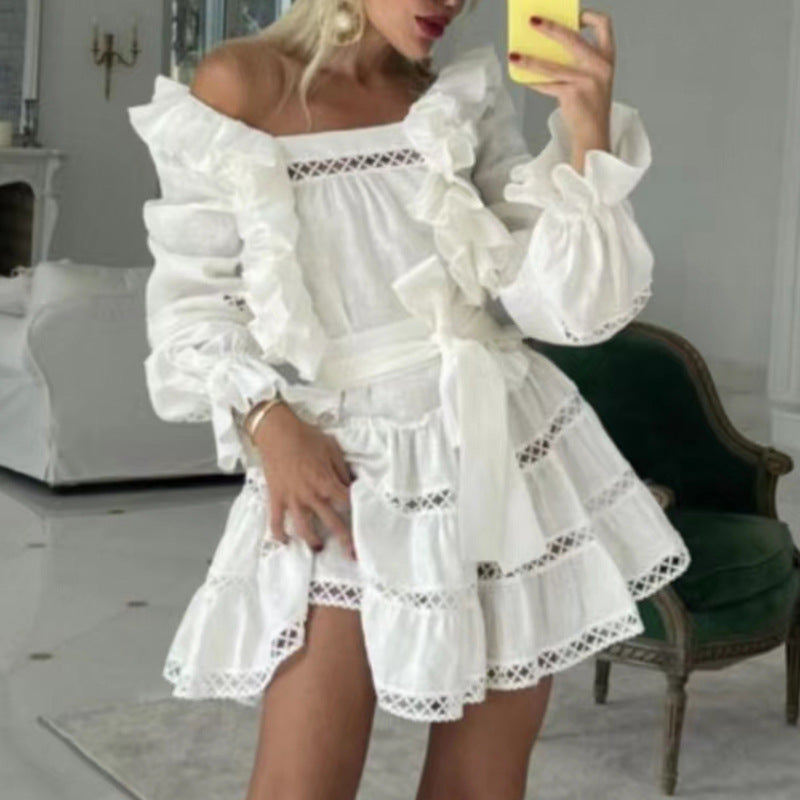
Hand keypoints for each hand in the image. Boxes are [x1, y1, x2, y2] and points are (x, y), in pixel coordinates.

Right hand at [252, 403, 356, 559]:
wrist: (277, 432)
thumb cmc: (307, 438)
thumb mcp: (332, 449)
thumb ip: (342, 470)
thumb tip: (351, 484)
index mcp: (327, 482)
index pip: (347, 503)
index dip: (357, 511)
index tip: (363, 520)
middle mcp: (312, 496)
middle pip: (332, 522)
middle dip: (345, 539)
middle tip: (353, 554)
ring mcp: (293, 500)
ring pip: (304, 529)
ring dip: (313, 541)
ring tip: (319, 548)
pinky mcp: (276, 499)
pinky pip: (276, 522)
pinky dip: (279, 535)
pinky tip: (285, 542)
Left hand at [509, 9, 615, 158]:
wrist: (594, 134)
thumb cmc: (590, 106)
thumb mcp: (592, 78)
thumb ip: (578, 62)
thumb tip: (548, 48)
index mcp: (607, 58)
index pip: (604, 25)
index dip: (588, 15)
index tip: (573, 14)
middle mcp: (599, 66)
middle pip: (572, 38)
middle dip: (550, 27)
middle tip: (533, 22)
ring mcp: (586, 81)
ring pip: (552, 65)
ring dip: (530, 59)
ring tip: (514, 55)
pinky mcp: (572, 94)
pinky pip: (547, 85)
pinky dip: (533, 81)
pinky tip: (522, 78)